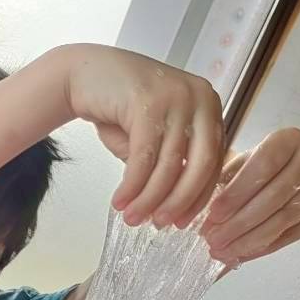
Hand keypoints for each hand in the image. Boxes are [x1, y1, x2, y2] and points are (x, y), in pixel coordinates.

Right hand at [64, 46, 224, 227]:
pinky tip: (120, 202)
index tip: (181, 222)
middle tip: (160, 224)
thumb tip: (178, 206)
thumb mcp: (156, 135)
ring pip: (169, 165)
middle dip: (178, 202)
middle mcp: (200, 98)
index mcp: (209, 106)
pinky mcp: (147, 102)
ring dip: (149, 198)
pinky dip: (132, 186)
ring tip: (132, 218)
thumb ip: (173, 162)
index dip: (197, 197)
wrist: (84, 75)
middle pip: (200, 165)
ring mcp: (175, 97)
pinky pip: (143, 158)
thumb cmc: (121, 107)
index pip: (215, 160)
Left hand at [199, 129, 299, 265]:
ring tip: (223, 250)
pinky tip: (242, 253)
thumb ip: (224, 182)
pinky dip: (265, 247)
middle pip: (274, 197)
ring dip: (250, 239)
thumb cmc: (257, 164)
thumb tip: (201, 215)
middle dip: (239, 223)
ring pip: (284, 218)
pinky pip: (293, 234)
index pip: (263, 167)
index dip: (236, 194)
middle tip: (214, 239)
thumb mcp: (238, 162)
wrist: (288, 165)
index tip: (213, 215)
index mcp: (289, 140)